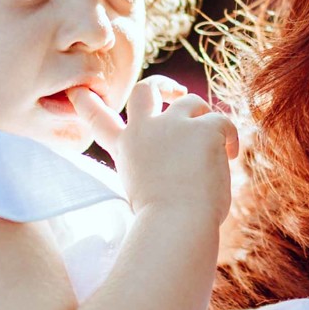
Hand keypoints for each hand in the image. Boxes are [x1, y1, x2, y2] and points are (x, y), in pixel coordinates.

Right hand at [72, 77, 237, 223]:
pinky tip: (230, 156)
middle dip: (161, 85)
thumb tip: (185, 168)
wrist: (176, 224)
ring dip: (204, 117)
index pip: (100, 121)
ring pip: (192, 101)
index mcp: (126, 149)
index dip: (88, 105)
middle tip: (175, 91)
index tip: (78, 91)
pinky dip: (229, 138)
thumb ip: (154, 171)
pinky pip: (223, 121)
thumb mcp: (144, 194)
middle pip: (145, 90)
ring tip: (216, 144)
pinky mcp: (204, 128)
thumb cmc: (163, 222)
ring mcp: (174, 125)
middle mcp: (144, 130)